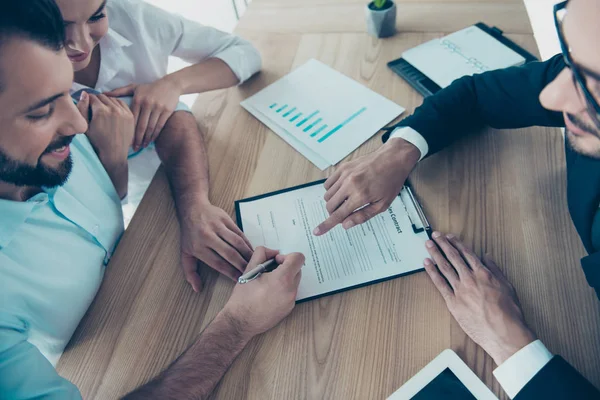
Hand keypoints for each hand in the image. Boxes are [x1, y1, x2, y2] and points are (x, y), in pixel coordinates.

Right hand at [77, 92, 133, 169]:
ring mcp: (124, 112)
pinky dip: (116, 104)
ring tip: (103, 110)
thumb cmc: (96, 141)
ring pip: (112, 99)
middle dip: (96, 100)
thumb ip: (83, 108)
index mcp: (101, 111)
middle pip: (102, 96)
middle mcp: (114, 109)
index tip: (87, 104)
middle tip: (94, 108)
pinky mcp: (130, 116)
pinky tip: (112, 111)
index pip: (92, 96)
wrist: (113, 153)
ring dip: (106, 101)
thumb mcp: (85, 126)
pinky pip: (122, 103)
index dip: (87, 100)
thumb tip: (84, 93)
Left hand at [105, 76, 180, 150]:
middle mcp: (147, 104)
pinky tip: (151, 140)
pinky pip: (160, 125)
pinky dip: (155, 134)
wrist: (170, 84)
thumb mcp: (134, 87)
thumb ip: (119, 91)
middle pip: (141, 125)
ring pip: (150, 127)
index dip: (128, 131)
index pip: (131, 118)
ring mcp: (158, 108)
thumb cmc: (149, 87)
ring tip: (142, 146)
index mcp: (138, 100)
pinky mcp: (167, 111)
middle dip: (137, 138)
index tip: (125, 140)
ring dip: (146, 139)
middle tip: (133, 148)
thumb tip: (103, 94)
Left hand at [180, 201, 254, 290]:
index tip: (239, 279)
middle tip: (251, 273)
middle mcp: (208, 236)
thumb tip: (197, 288)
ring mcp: (217, 226)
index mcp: (198, 247)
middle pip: (229, 253)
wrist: (192, 209)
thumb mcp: (185, 253)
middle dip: (242, 265)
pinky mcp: (225, 219)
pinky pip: (239, 233)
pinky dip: (247, 242)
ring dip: (247, 253)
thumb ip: (190, 272)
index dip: (230, 272)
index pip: (218, 263)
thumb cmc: (189, 234)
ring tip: (255, 262)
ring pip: (236, 242)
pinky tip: (251, 250)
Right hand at [223, 247, 304, 337]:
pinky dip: (283, 290)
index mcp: (282, 279)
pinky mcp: (289, 309)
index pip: (298, 258)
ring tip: (267, 284)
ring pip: (294, 282)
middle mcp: (291, 290)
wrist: (240, 322)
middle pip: (297, 270)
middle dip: (285, 267)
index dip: (287, 256)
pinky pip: (290, 293)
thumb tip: (274, 252)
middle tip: (269, 272)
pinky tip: (268, 295)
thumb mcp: (249, 269)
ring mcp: (291, 301)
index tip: (275, 262)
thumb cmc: (243, 296)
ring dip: (284, 279)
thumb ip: (262, 254)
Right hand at [314, 137, 420, 235]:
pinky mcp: (343, 167)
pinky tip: (344, 190)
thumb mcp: (382, 205)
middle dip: (334, 213)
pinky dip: (332, 190)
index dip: (326, 225)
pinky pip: (328, 183)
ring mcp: (345, 174)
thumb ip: (362, 216)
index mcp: (360, 196)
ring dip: (334, 202)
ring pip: (327, 195)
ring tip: (347, 199)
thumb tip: (345, 224)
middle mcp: (350, 184)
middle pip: (330, 206)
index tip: (317, 231)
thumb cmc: (391, 182)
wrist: (393, 158)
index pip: (338, 215)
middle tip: (345, 212)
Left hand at [423, 232, 536, 364]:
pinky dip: (432, 272)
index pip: (467, 253)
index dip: (456, 243)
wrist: (503, 332)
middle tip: (434, 236)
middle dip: (443, 244)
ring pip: (444, 267)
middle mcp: (470, 278)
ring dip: (435, 254)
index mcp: (483, 273)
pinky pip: (440, 284)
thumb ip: (495, 270)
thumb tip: (487, 257)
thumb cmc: (508, 312)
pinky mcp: (453, 302)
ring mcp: (460, 290)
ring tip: (428, 244)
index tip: (449, 237)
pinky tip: (426, 264)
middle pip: (453, 257)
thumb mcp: (507, 286)